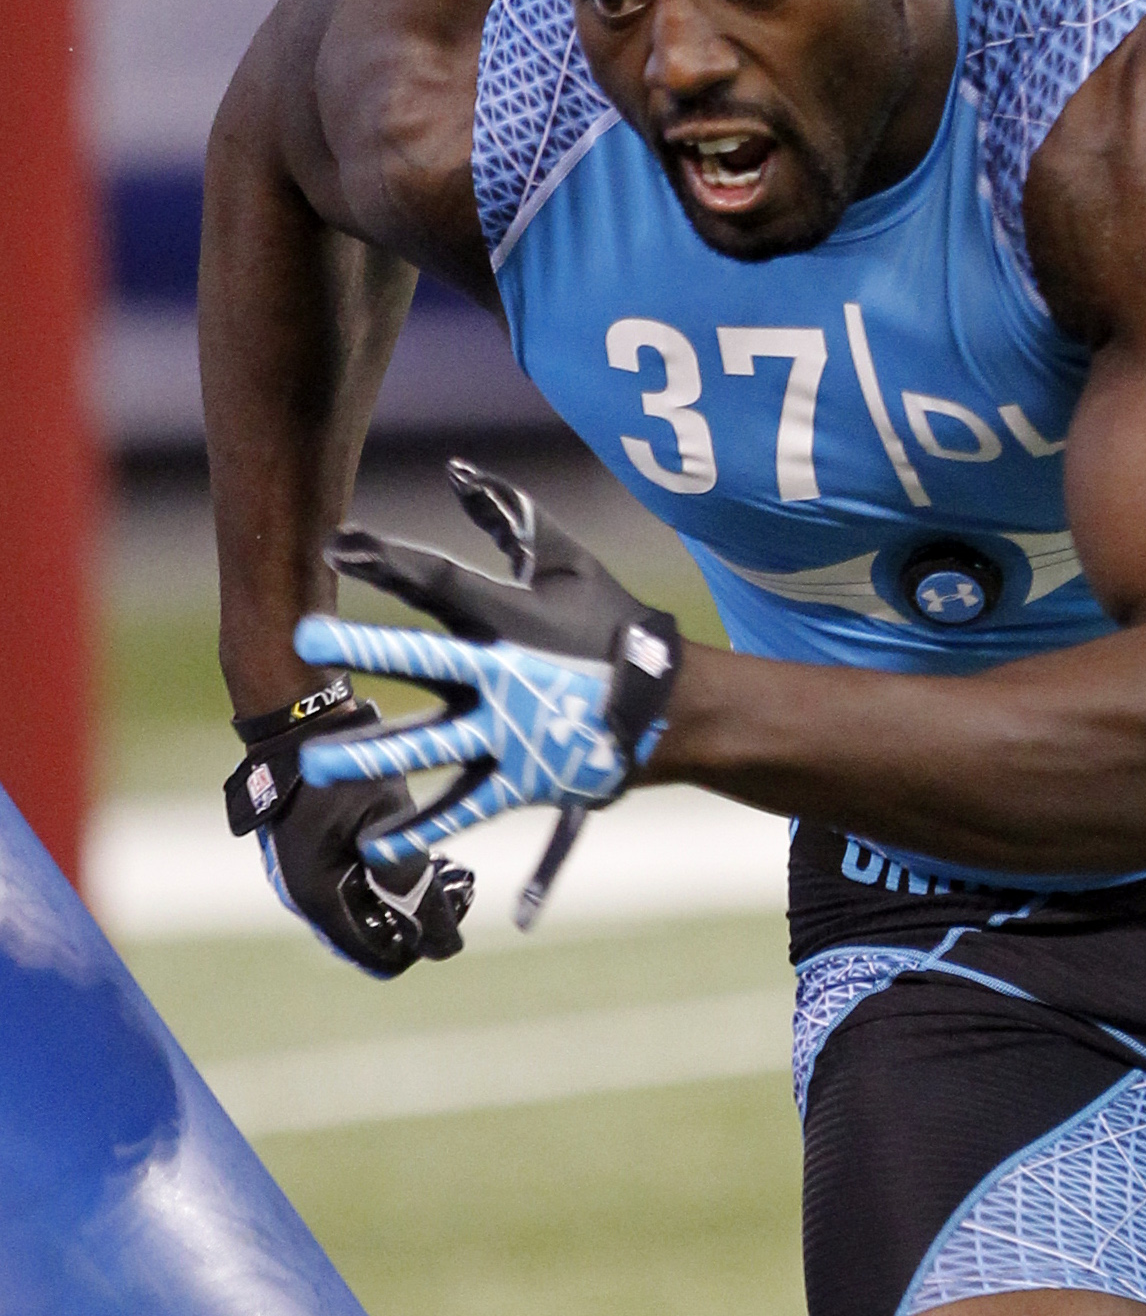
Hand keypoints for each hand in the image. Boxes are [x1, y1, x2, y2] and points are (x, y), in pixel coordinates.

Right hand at [225, 690, 473, 977]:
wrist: (299, 723)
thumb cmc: (343, 765)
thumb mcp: (386, 819)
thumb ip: (411, 879)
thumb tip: (442, 942)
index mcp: (318, 898)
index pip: (379, 957)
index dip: (421, 946)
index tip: (455, 916)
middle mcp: (305, 898)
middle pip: (373, 939)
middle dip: (417, 924)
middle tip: (456, 888)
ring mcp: (304, 878)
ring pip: (365, 914)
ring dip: (405, 903)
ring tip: (445, 869)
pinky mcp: (312, 858)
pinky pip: (353, 890)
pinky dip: (386, 884)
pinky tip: (418, 853)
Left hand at [292, 462, 680, 864]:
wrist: (670, 703)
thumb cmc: (611, 624)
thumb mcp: (566, 559)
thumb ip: (510, 516)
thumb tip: (456, 471)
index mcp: (507, 616)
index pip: (436, 580)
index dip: (386, 560)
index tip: (336, 545)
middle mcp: (500, 672)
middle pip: (421, 657)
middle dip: (364, 648)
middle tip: (306, 640)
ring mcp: (509, 731)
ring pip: (430, 743)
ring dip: (373, 753)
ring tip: (318, 763)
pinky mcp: (520, 778)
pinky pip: (465, 808)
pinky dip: (424, 828)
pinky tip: (377, 844)